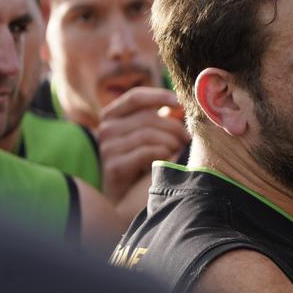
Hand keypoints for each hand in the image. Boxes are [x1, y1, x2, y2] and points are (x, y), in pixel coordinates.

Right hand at [97, 86, 189, 202]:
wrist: (124, 196)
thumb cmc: (140, 159)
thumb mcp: (147, 133)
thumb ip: (160, 117)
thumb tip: (182, 105)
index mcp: (112, 115)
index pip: (135, 97)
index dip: (159, 96)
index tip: (181, 103)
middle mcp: (106, 129)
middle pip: (147, 117)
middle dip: (173, 126)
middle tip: (187, 137)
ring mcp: (107, 148)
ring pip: (148, 134)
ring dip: (170, 141)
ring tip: (178, 149)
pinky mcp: (114, 166)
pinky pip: (145, 152)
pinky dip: (161, 153)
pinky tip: (167, 158)